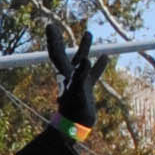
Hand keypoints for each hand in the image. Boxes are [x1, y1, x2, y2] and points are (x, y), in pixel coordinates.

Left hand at [46, 17, 105, 135]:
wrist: (75, 128)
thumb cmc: (75, 111)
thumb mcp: (79, 92)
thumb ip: (81, 76)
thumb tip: (86, 59)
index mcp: (64, 75)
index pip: (56, 53)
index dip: (54, 40)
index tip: (49, 25)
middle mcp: (68, 76)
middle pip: (63, 54)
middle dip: (59, 40)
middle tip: (52, 26)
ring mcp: (77, 83)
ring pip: (81, 61)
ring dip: (84, 48)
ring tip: (88, 33)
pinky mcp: (86, 90)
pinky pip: (93, 74)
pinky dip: (98, 66)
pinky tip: (105, 57)